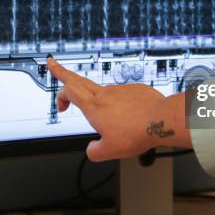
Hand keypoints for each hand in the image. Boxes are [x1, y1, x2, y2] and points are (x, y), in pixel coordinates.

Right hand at [47, 57, 190, 160]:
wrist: (161, 119)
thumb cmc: (136, 133)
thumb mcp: (109, 151)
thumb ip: (95, 151)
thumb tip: (91, 150)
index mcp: (93, 107)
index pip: (68, 91)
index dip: (59, 95)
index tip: (59, 104)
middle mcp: (105, 94)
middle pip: (78, 79)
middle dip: (62, 71)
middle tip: (52, 63)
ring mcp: (121, 90)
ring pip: (103, 90)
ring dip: (97, 98)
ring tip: (110, 118)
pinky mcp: (136, 89)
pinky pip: (123, 94)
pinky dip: (121, 103)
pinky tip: (131, 117)